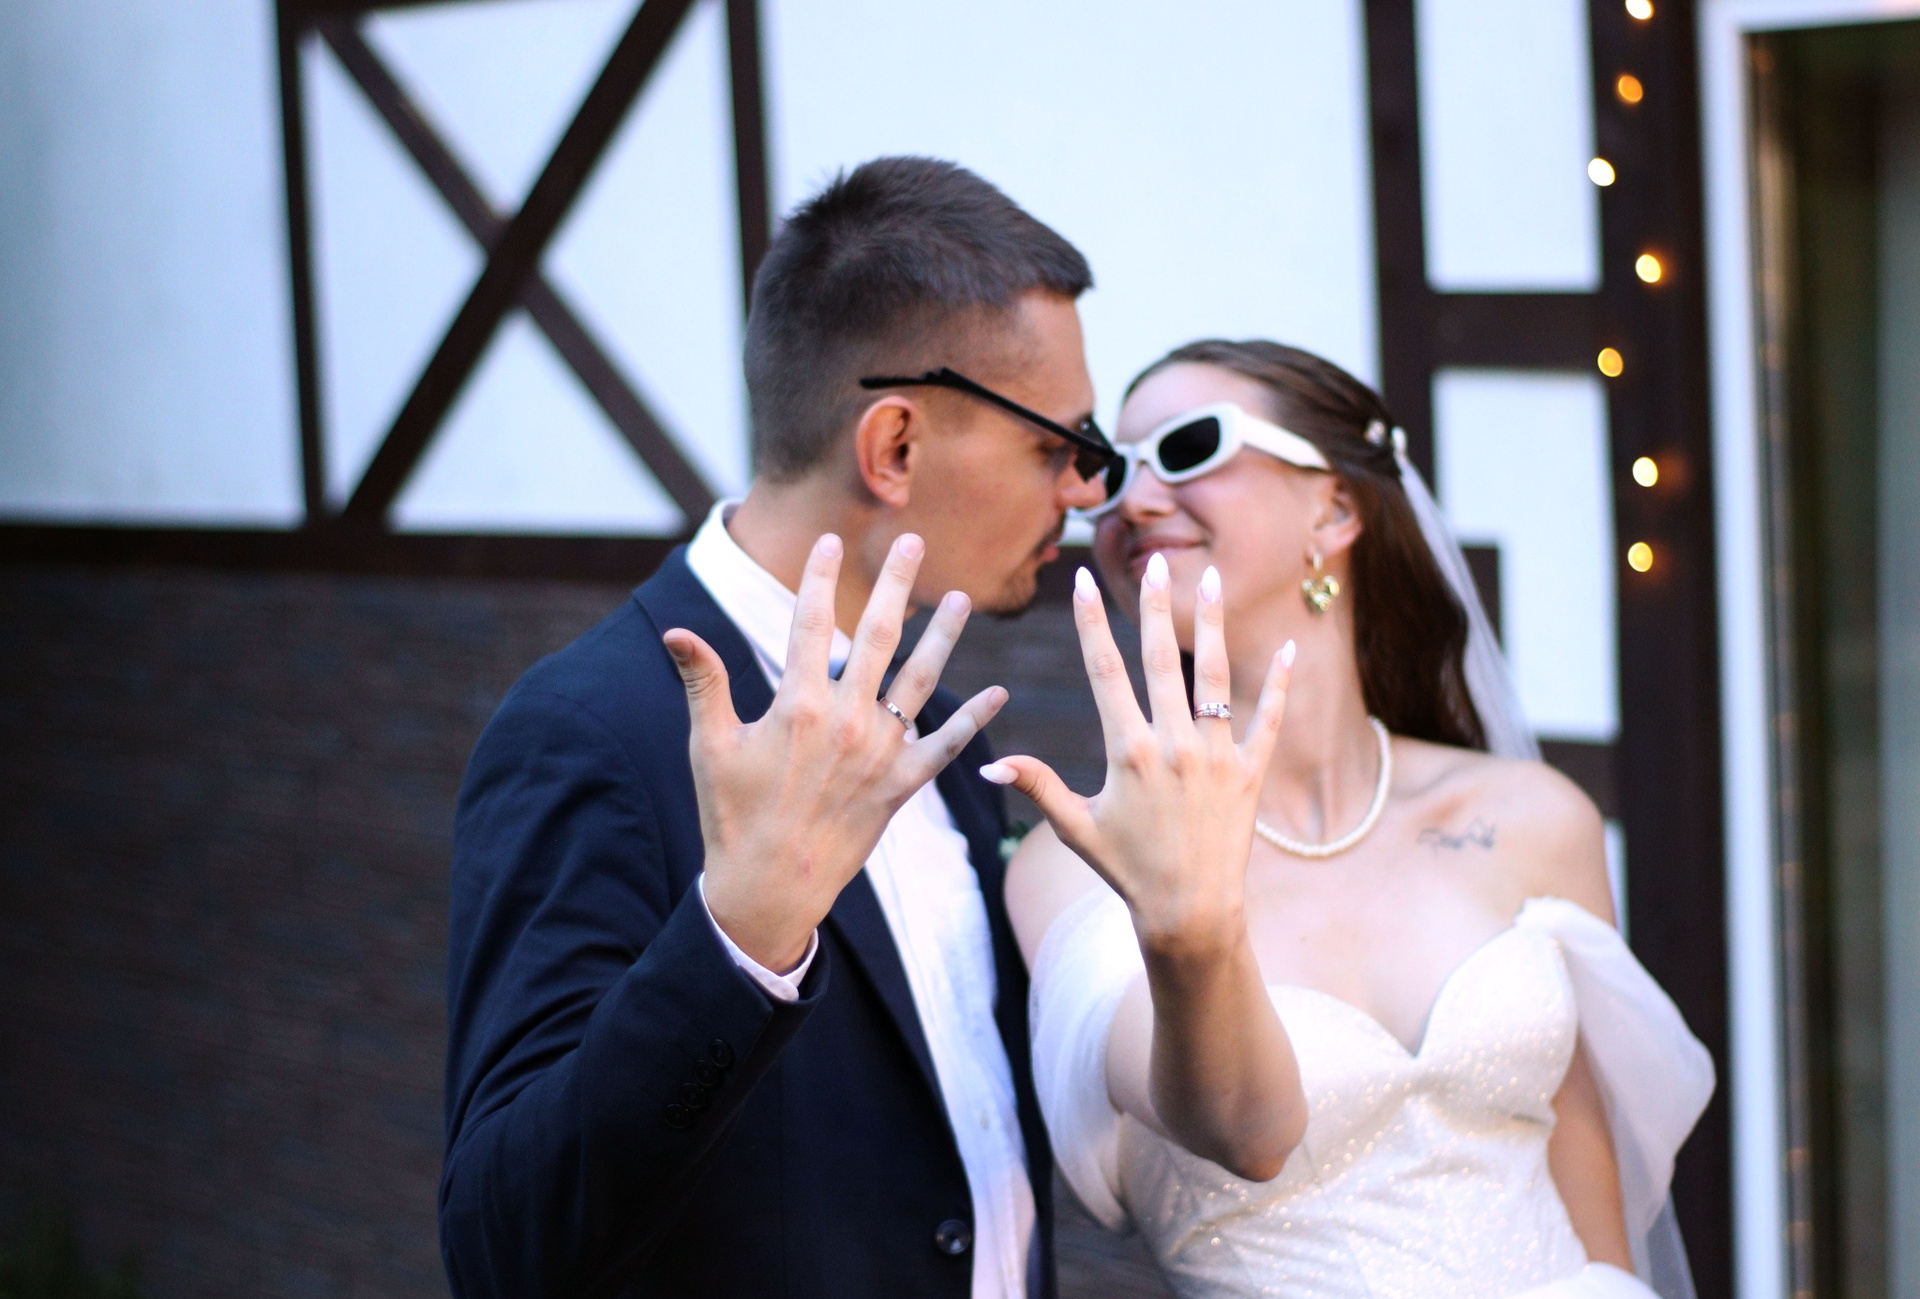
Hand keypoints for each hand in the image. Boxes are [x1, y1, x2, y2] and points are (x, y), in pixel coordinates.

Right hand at [664, 533, 1006, 971]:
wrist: (769, 890)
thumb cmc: (732, 816)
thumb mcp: (710, 746)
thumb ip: (703, 683)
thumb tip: (673, 631)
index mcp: (798, 705)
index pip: (812, 624)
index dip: (821, 578)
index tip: (832, 541)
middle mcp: (846, 721)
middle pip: (877, 637)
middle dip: (896, 584)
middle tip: (915, 542)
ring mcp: (879, 754)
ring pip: (921, 681)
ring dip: (943, 637)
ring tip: (961, 598)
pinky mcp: (900, 788)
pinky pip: (945, 748)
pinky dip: (975, 722)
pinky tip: (1000, 693)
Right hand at [983, 554, 1291, 955]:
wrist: (1190, 913)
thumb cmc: (1127, 871)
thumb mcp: (1075, 827)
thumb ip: (1038, 786)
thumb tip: (988, 766)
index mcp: (1128, 751)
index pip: (1106, 671)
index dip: (1093, 623)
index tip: (1085, 581)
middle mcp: (1174, 744)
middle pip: (1162, 659)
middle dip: (1155, 606)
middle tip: (1154, 562)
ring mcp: (1216, 756)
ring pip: (1215, 677)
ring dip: (1213, 625)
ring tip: (1213, 578)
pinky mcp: (1251, 773)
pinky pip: (1268, 719)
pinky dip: (1278, 683)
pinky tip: (1286, 645)